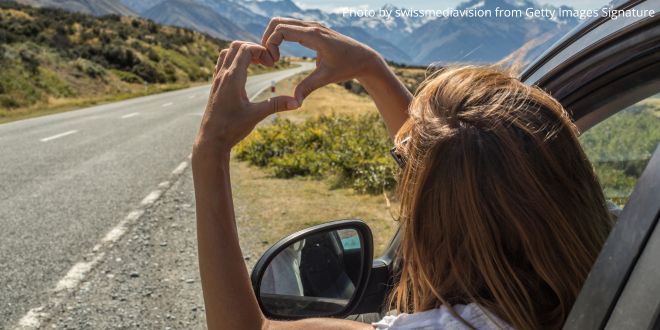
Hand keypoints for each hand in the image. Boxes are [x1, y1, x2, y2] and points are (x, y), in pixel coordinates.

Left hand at [194, 41, 299, 154]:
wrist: (211, 140)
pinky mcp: (215, 86)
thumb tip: (297, 102)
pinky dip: (234, 60)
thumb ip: (276, 105)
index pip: (245, 49)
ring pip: (227, 53)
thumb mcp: (256, 115)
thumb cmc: (232, 128)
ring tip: (257, 64)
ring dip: (242, 53)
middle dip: (253, 48)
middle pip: (235, 46)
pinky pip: (222, 63)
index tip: (272, 63)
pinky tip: (245, 73)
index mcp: (233, 78)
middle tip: (266, 62)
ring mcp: (217, 80)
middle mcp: (223, 75)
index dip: (261, 50)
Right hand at [262, 17, 383, 103]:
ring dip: (273, 37)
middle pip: (278, 22)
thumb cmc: (347, 67)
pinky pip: (291, 27)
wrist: (364, 58)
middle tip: (268, 58)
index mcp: (314, 35)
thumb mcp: (326, 77)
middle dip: (267, 38)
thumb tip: (294, 102)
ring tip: (273, 57)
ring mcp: (312, 26)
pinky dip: (280, 36)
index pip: (281, 30)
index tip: (274, 62)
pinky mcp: (313, 30)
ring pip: (283, 22)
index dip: (271, 44)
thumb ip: (308, 87)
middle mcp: (312, 26)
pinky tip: (280, 53)